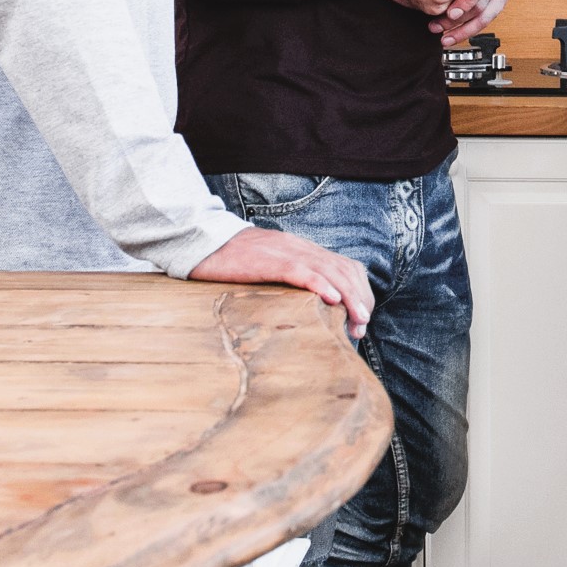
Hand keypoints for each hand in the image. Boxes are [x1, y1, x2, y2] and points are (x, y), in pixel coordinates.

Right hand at [189, 226, 373, 339]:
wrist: (204, 240)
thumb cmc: (233, 260)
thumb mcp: (270, 267)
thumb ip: (291, 278)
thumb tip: (310, 306)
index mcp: (303, 250)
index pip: (344, 266)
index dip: (359, 291)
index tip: (360, 319)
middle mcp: (300, 248)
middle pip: (343, 269)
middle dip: (359, 298)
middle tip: (362, 326)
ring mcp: (286, 252)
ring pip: (329, 271)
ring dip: (349, 297)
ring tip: (358, 320)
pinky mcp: (270, 260)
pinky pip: (301, 271)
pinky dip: (321, 285)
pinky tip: (333, 300)